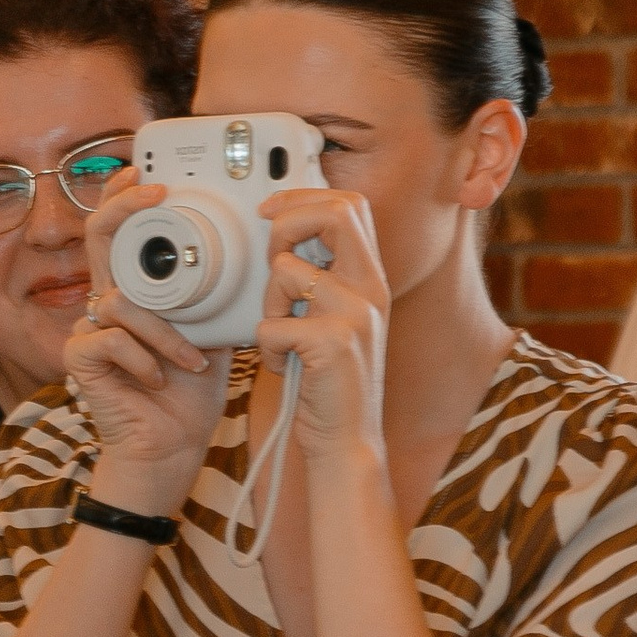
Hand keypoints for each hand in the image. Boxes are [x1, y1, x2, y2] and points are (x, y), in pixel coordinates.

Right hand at [70, 169, 231, 514]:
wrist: (173, 448)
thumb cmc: (193, 391)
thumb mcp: (216, 330)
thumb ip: (219, 292)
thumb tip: (260, 253)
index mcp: (139, 291)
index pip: (123, 231)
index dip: (127, 196)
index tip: (146, 171)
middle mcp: (108, 302)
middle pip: (99, 236)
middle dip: (124, 207)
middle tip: (154, 193)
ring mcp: (89, 329)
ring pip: (121, 301)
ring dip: (165, 333)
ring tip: (193, 361)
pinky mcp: (80, 359)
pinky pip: (110, 338)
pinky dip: (144, 358)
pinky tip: (160, 379)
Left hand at [251, 189, 390, 459]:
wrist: (346, 440)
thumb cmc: (329, 380)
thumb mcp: (332, 317)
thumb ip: (320, 275)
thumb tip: (282, 230)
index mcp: (371, 277)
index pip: (349, 204)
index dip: (304, 196)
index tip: (271, 211)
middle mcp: (371, 289)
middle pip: (334, 212)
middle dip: (286, 225)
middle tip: (272, 258)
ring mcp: (355, 314)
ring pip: (285, 271)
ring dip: (268, 305)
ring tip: (282, 336)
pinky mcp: (332, 343)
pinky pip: (271, 324)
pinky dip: (265, 349)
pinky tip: (284, 366)